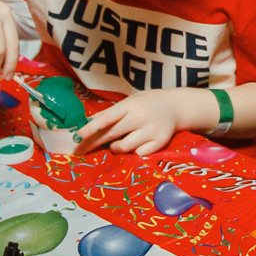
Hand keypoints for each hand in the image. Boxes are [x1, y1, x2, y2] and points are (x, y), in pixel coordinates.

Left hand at [74, 90, 201, 155]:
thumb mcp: (130, 102)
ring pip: (123, 147)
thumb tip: (88, 123)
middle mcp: (140, 117)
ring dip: (116, 147)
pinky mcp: (160, 142)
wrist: (177, 106)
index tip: (78, 136)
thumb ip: (110, 112)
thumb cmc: (148, 103)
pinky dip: (134, 151)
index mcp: (131, 105)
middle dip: (93, 143)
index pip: (107, 117)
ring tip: (120, 141)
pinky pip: (138, 154)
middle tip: (79, 150)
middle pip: (111, 134)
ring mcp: (151, 130)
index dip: (91, 127)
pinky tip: (139, 143)